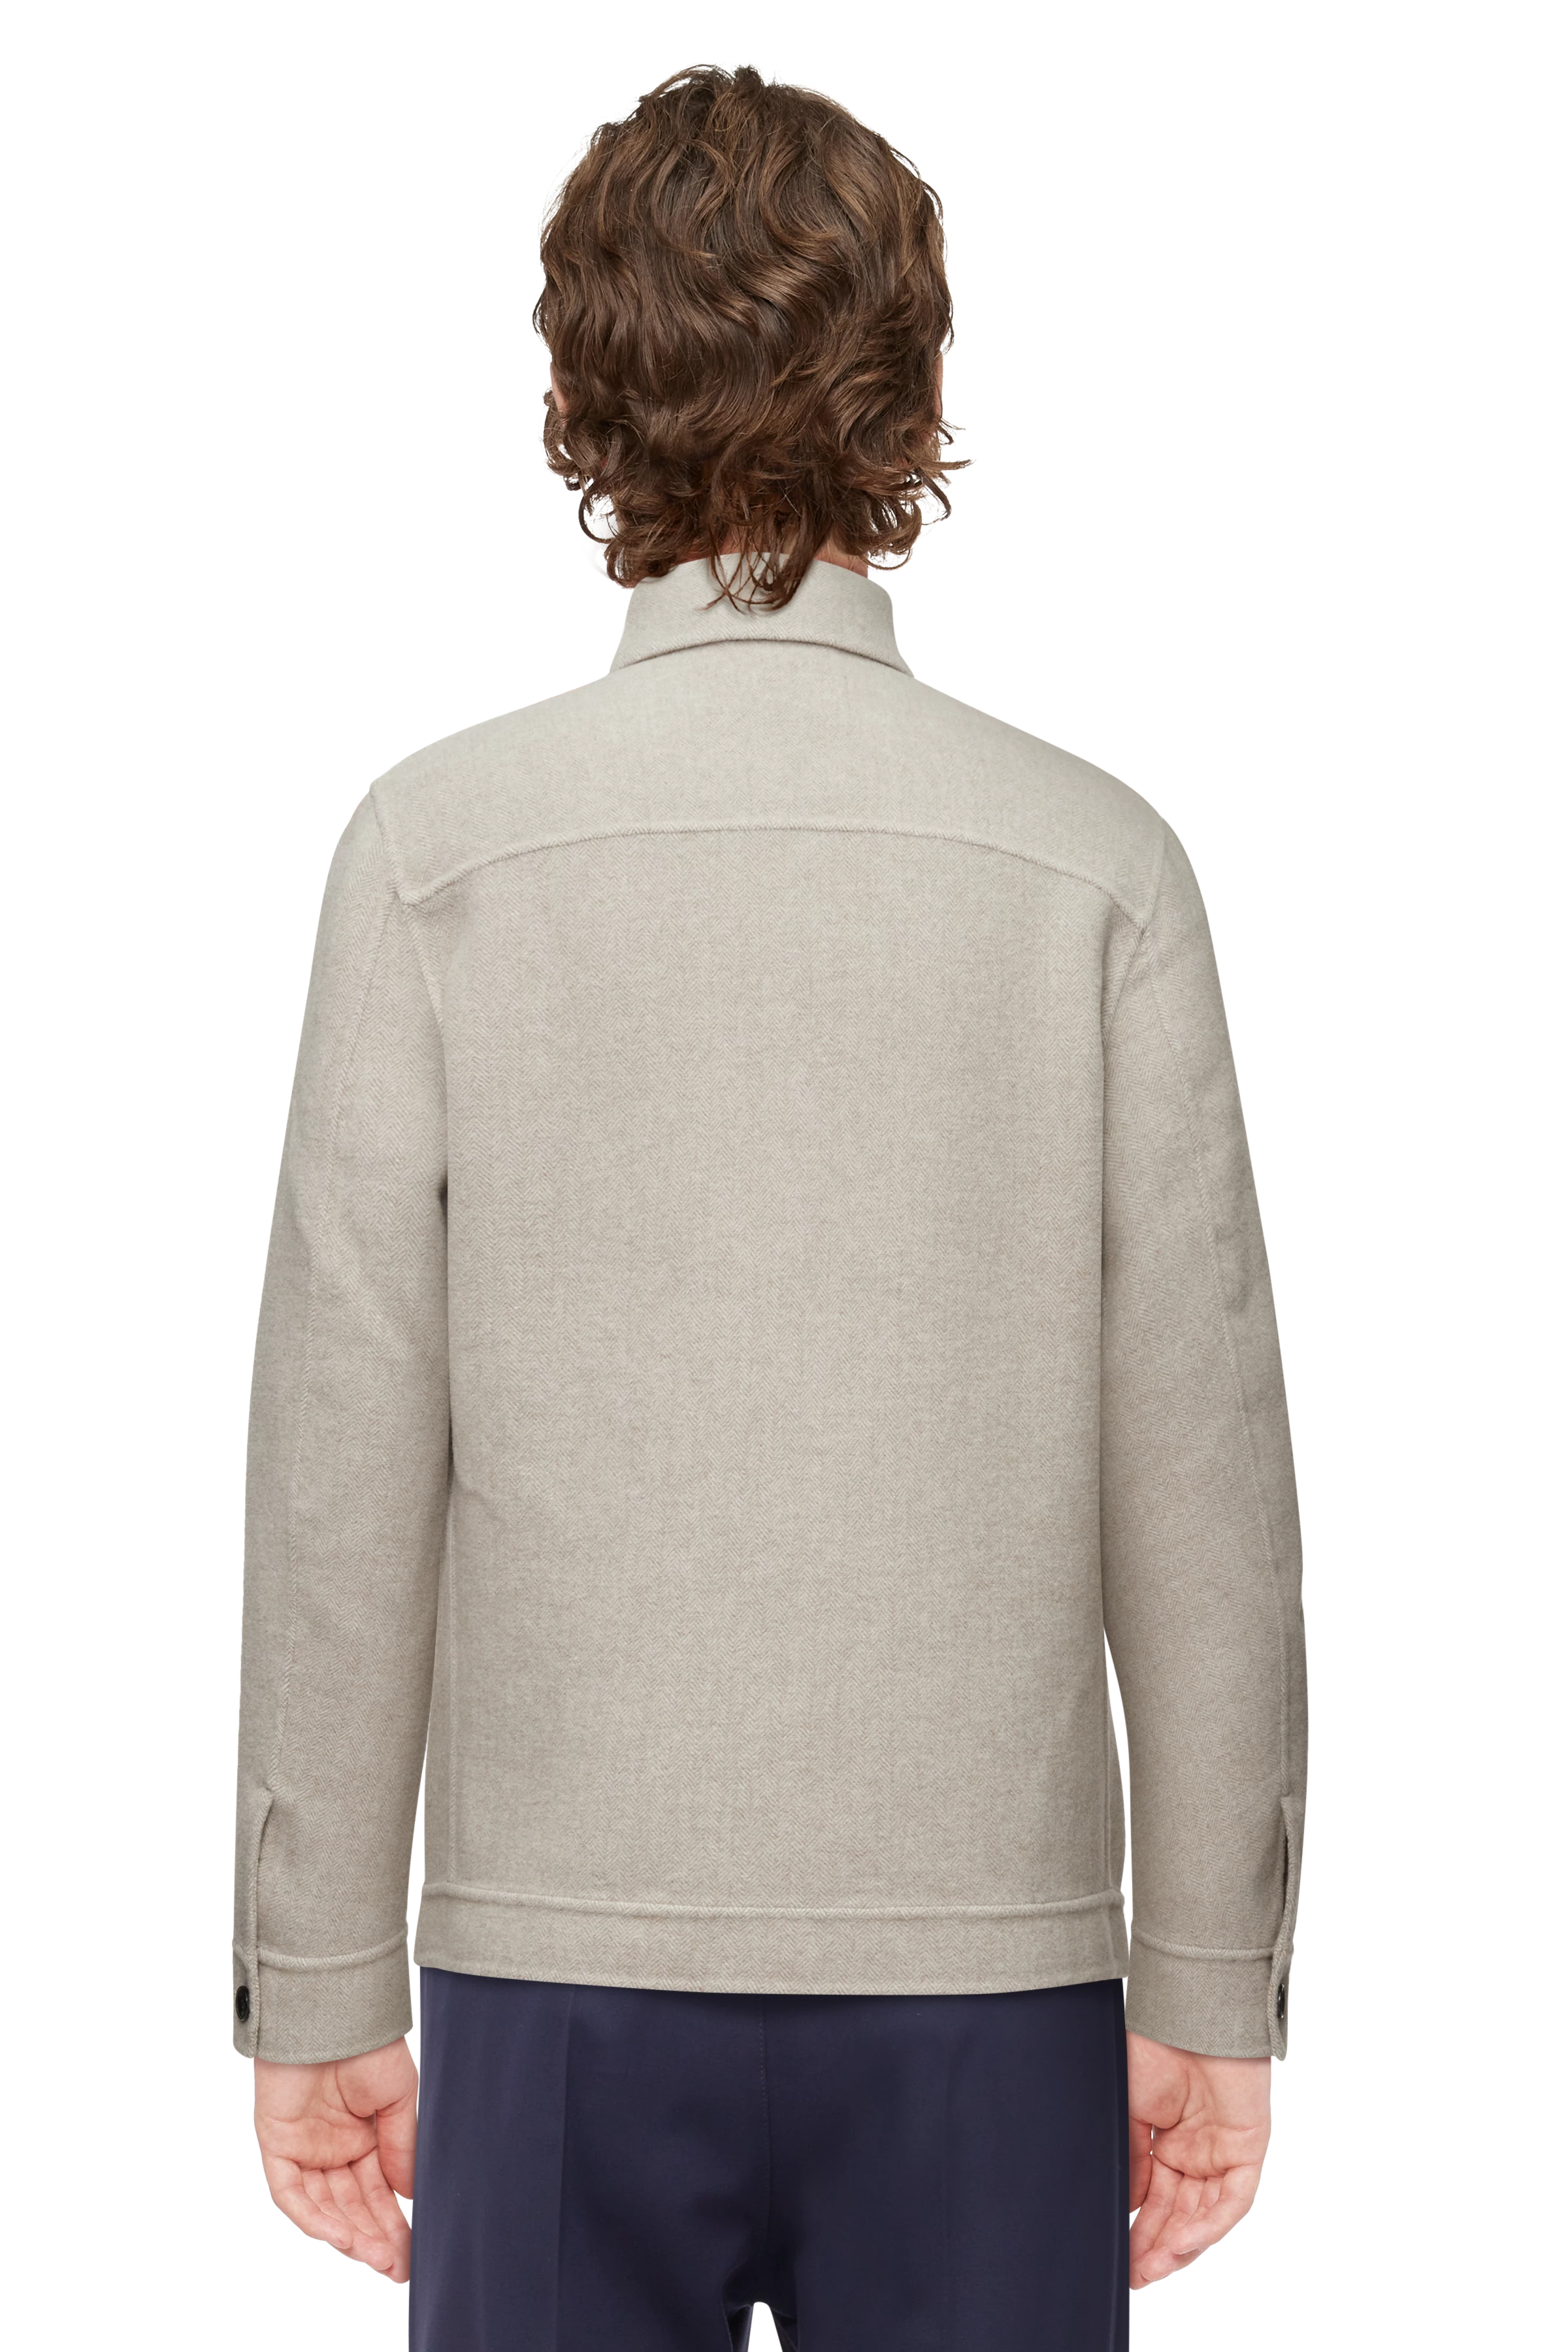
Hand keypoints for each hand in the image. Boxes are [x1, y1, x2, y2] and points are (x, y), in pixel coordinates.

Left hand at [251, 2037, 417, 2284]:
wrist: (331, 2010)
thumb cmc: (367, 2043)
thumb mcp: (401, 2096)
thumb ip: (403, 2147)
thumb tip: (409, 2197)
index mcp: (366, 2136)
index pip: (381, 2192)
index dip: (397, 2223)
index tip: (416, 2252)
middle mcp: (334, 2148)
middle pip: (354, 2206)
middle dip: (378, 2239)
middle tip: (400, 2268)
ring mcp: (305, 2149)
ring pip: (326, 2207)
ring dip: (352, 2235)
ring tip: (381, 2258)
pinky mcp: (277, 2146)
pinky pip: (293, 2194)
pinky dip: (316, 2217)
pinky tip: (344, 2235)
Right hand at [1126, 2028, 1272, 2288]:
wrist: (1186, 2009)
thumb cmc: (1155, 2041)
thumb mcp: (1127, 2107)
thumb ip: (1130, 2157)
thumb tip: (1125, 2205)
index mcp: (1166, 2138)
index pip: (1153, 2197)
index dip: (1137, 2227)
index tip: (1117, 2254)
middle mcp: (1197, 2149)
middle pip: (1179, 2212)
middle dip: (1155, 2245)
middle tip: (1132, 2273)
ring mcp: (1223, 2149)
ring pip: (1205, 2213)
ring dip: (1179, 2244)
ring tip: (1150, 2268)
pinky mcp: (1248, 2147)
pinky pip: (1231, 2199)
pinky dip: (1207, 2224)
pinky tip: (1180, 2242)